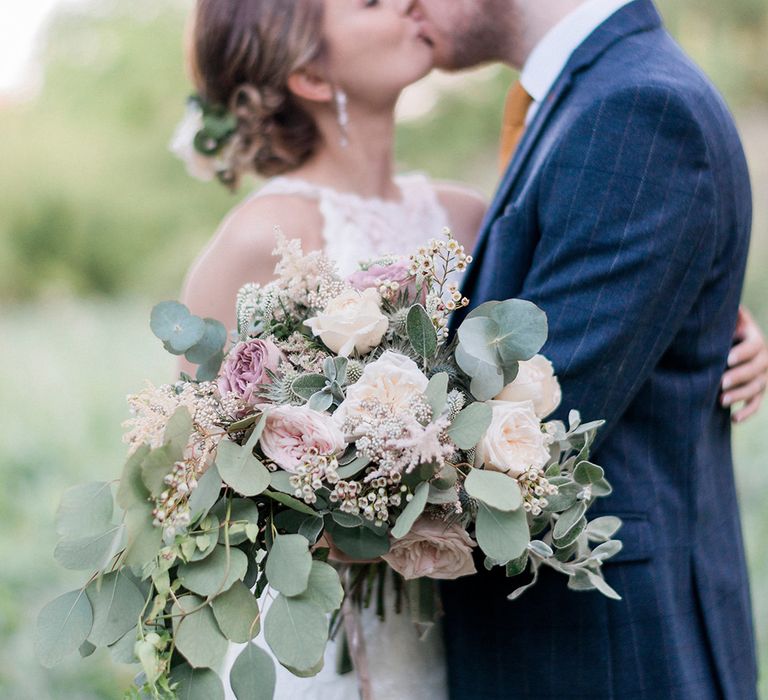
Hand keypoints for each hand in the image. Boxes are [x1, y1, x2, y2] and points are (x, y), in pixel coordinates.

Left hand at [721, 306, 767, 422]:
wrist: (731, 340)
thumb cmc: (725, 328)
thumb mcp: (728, 319)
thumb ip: (730, 314)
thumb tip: (729, 304)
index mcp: (756, 338)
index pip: (754, 346)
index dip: (742, 353)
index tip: (727, 359)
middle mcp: (764, 358)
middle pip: (756, 369)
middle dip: (738, 377)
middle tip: (720, 383)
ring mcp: (762, 375)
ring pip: (756, 387)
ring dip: (740, 395)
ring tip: (720, 401)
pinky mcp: (757, 389)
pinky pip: (756, 403)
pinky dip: (747, 411)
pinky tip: (734, 419)